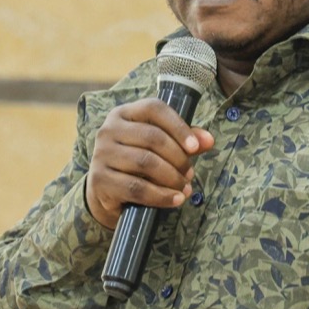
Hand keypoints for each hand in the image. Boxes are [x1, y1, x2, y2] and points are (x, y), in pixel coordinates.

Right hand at [85, 99, 214, 229]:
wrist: (106, 191)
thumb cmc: (137, 163)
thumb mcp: (159, 147)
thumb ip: (184, 141)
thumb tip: (208, 140)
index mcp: (123, 114)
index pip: (154, 109)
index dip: (178, 126)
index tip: (195, 147)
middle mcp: (108, 130)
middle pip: (152, 137)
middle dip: (178, 157)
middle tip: (190, 173)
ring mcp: (101, 154)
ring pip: (145, 162)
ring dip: (172, 177)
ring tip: (184, 187)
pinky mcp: (100, 180)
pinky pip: (137, 188)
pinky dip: (161, 196)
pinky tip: (175, 199)